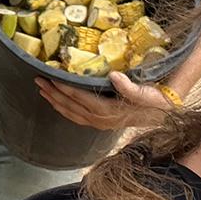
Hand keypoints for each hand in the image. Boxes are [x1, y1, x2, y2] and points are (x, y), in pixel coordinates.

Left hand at [35, 72, 174, 131]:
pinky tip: (58, 104)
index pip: (79, 97)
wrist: (162, 115)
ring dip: (55, 102)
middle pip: (70, 106)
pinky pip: (77, 118)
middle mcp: (100, 119)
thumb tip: (114, 76)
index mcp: (108, 110)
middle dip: (53, 93)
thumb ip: (129, 87)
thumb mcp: (146, 93)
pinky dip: (65, 110)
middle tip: (38, 81)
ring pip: (71, 113)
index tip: (50, 78)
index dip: (63, 88)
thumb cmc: (155, 102)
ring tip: (42, 91)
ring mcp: (100, 123)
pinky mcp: (101, 123)